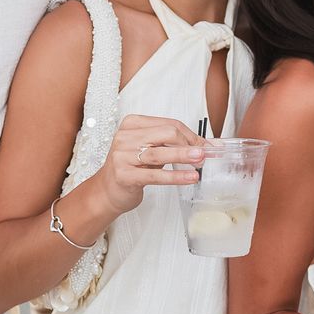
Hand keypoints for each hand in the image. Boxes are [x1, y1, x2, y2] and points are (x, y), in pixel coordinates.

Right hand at [90, 114, 206, 215]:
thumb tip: (204, 145)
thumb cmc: (132, 168)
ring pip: (160, 153)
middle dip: (189, 143)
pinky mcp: (124, 175)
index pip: (168, 123)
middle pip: (166, 133)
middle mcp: (125, 137)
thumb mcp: (149, 149)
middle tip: (204, 154)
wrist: (108, 190)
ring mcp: (122, 156)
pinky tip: (190, 178)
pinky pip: (156, 175)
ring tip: (200, 161)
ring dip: (184, 156)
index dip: (190, 135)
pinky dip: (176, 176)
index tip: (205, 145)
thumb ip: (172, 144)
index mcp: (132, 124)